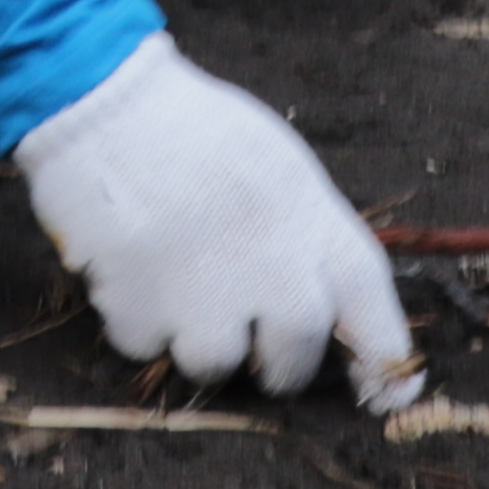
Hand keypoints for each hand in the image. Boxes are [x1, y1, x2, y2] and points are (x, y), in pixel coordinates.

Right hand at [15, 38, 421, 403]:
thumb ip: (308, 236)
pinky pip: (146, 345)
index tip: (384, 388)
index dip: (380, 352)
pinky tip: (133, 268)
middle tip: (254, 339)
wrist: (103, 100)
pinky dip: (138, 320)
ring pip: (216, 364)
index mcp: (308, 216)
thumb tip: (331, 312)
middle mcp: (268, 262)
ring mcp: (202, 292)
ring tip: (177, 284)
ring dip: (199, 340)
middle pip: (295, 358)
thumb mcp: (278, 167)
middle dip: (278, 363)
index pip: (368, 303)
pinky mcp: (139, 308)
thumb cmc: (195, 130)